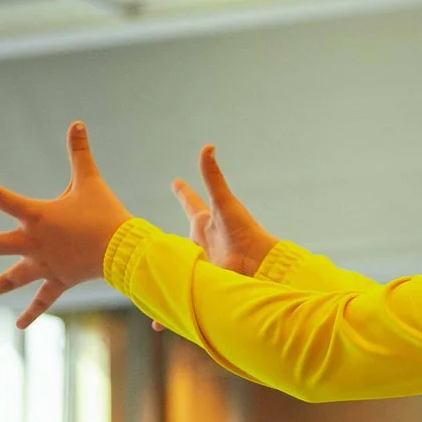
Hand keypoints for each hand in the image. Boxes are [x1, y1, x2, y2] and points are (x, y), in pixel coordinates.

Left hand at [0, 121, 129, 328]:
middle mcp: (33, 243)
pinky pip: (42, 299)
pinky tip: (18, 325)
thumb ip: (79, 152)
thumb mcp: (90, 180)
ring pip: (9, 279)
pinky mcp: (58, 281)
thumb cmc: (106, 212)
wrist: (125, 249)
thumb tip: (76, 122)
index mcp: (36, 216)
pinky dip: (31, 312)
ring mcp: (43, 265)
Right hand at [171, 144, 278, 275]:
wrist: (255, 263)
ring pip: (182, 252)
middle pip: (186, 227)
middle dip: (179, 221)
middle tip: (171, 217)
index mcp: (205, 221)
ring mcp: (201, 257)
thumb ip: (213, 177)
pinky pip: (184, 271)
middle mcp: (202, 238)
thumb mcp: (223, 202)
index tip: (176, 181)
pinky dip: (177, 271)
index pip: (191, 202)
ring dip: (174, 252)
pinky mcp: (201, 274)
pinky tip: (168, 274)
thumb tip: (208, 147)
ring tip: (165, 252)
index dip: (183, 192)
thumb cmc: (243, 231)